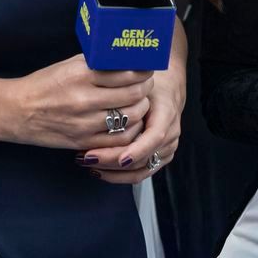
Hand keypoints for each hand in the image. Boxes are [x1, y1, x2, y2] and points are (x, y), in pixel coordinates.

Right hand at [0, 56, 152, 152]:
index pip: (126, 72)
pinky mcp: (84, 142)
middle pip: (133, 94)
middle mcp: (83, 98)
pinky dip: (130, 131)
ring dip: (140, 110)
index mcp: (80, 74)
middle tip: (146, 86)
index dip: (143, 72)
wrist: (16, 111)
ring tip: (139, 104)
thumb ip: (96, 64)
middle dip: (145, 89)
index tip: (147, 70)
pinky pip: (119, 139)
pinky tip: (128, 123)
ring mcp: (84, 122)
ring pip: (130, 117)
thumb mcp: (68, 66)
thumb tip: (126, 60)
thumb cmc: (43, 85)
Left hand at [81, 44, 183, 184]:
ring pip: (140, 171)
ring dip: (113, 171)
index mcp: (166, 114)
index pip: (154, 137)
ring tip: (87, 163)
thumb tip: (99, 95)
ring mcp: (166, 149)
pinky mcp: (159, 158)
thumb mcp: (138, 81)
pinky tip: (98, 170)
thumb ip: (123, 89)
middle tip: (87, 157)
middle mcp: (170, 135)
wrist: (167, 87)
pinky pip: (139, 174)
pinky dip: (118, 175)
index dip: (136, 150)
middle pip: (143, 158)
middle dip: (113, 162)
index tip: (118, 157)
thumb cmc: (148, 83)